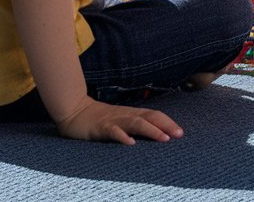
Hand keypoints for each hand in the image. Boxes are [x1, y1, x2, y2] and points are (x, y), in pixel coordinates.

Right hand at [57, 96, 183, 144]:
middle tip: (179, 134)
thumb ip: (134, 124)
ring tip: (163, 138)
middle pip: (149, 117)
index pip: (154, 115)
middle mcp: (125, 115)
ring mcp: (113, 120)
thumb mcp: (119, 120)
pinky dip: (122, 136)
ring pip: (135, 123)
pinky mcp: (100, 127)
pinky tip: (130, 143)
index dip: (167, 122)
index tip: (181, 132)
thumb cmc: (99, 118)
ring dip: (151, 130)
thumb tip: (153, 132)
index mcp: (131, 114)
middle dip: (166, 125)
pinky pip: (113, 131)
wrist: (73, 110)